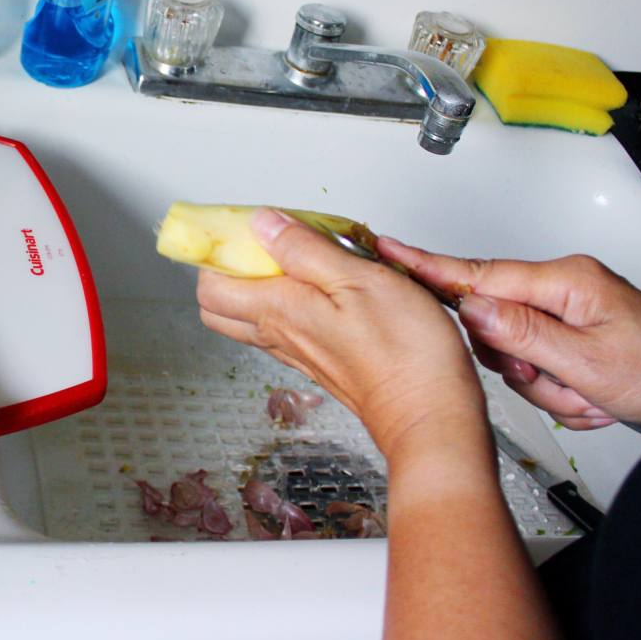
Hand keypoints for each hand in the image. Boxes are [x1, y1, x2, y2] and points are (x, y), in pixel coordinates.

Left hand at [197, 209, 487, 460]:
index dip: (216, 251)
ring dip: (258, 286)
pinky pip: (283, 331)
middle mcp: (279, 336)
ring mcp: (299, 353)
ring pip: (249, 319)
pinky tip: (320, 289)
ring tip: (294, 258)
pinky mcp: (322, 364)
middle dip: (227, 269)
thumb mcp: (357, 278)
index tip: (239, 226)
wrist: (430, 416)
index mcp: (278, 310)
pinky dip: (287, 305)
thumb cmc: (404, 352)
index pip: (210, 283)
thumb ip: (303, 248)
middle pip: (219, 305)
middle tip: (260, 241)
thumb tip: (262, 223)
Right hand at [377, 238, 640, 434]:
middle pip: (495, 328)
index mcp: (562, 281)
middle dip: (526, 368)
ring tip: (590, 395)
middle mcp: (561, 293)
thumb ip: (520, 332)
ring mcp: (567, 319)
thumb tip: (470, 306)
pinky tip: (596, 398)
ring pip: (516, 357)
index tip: (387, 249)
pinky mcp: (572, 344)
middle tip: (560, 381)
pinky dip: (566, 395)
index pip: (478, 274)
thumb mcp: (586, 360)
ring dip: (551, 388)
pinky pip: (541, 372)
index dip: (427, 266)